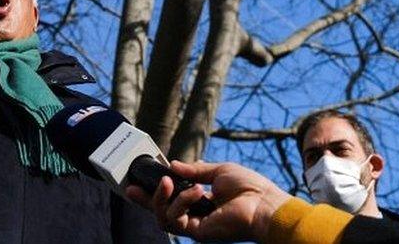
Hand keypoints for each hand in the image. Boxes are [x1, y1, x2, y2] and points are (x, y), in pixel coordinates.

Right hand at [126, 160, 289, 242]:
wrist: (265, 204)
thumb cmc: (250, 188)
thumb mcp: (217, 171)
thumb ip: (194, 170)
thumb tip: (173, 164)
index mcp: (202, 203)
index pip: (172, 200)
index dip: (153, 193)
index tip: (136, 184)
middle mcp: (197, 217)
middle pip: (161, 213)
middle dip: (145, 200)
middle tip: (133, 188)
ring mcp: (197, 227)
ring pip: (163, 217)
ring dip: (162, 198)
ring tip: (170, 182)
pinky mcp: (198, 233)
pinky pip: (176, 219)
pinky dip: (180, 202)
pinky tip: (195, 191)